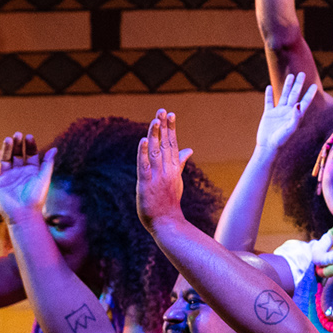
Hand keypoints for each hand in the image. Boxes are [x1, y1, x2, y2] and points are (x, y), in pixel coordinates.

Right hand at [0, 133, 53, 223]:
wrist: (24, 213)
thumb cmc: (36, 197)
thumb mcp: (44, 178)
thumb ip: (48, 163)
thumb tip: (54, 149)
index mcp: (32, 171)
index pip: (30, 154)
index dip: (30, 145)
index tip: (29, 137)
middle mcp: (19, 172)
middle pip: (17, 154)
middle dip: (17, 144)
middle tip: (17, 134)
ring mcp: (8, 176)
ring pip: (6, 158)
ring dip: (6, 148)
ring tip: (8, 139)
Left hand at [136, 111, 192, 227]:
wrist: (167, 222)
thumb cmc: (170, 201)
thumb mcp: (176, 179)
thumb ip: (180, 162)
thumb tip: (188, 149)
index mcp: (173, 168)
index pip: (173, 144)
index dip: (171, 128)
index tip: (171, 114)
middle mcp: (167, 169)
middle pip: (165, 144)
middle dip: (164, 127)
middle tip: (163, 110)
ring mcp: (157, 176)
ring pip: (155, 152)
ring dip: (155, 135)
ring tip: (155, 120)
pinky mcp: (146, 184)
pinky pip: (144, 166)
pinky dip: (143, 153)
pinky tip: (143, 141)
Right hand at [256, 72, 318, 153]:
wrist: (268, 148)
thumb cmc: (281, 141)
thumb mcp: (290, 128)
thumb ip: (295, 117)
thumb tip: (298, 103)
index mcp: (296, 115)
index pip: (305, 101)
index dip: (310, 93)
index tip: (315, 84)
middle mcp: (288, 112)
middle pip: (295, 95)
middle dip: (298, 84)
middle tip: (302, 73)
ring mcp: (278, 112)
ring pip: (283, 95)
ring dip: (287, 85)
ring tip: (290, 75)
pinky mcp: (269, 114)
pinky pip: (269, 102)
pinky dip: (269, 94)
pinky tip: (269, 87)